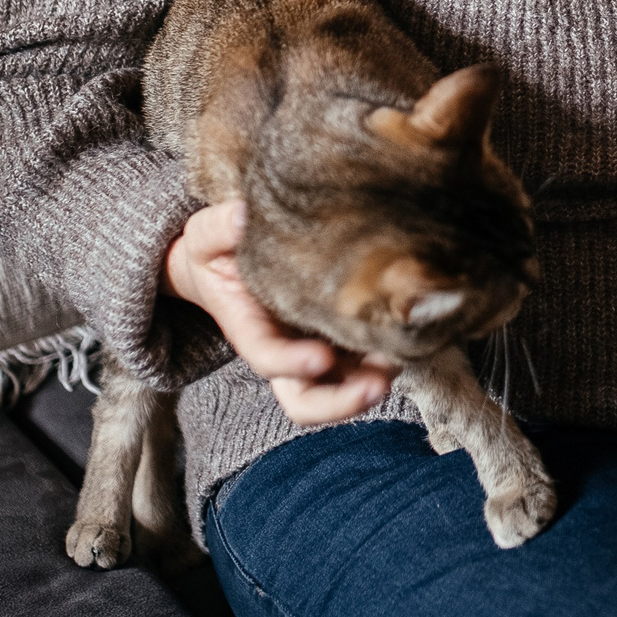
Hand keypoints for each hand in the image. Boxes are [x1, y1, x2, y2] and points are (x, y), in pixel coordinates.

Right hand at [163, 201, 395, 424]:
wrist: (227, 264)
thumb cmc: (217, 251)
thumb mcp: (207, 236)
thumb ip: (219, 228)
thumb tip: (243, 216)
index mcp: (248, 328)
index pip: (266, 356)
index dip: (291, 363)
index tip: (319, 358)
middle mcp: (283, 349)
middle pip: (305, 400)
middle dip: (341, 401)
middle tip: (377, 383)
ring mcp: (312, 349)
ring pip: (340, 388)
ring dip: (371, 384)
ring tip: (402, 359)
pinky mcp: (339, 338)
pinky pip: (363, 362)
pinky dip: (386, 357)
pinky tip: (409, 336)